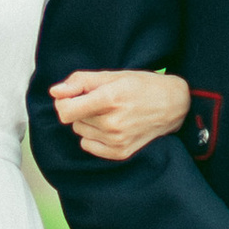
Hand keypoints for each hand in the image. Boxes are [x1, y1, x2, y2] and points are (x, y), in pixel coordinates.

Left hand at [49, 67, 192, 159]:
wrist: (173, 105)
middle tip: (101, 102)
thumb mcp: (111, 75)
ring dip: (88, 123)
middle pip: (73, 121)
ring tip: (109, 113)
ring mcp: (117, 141)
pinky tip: (110, 127)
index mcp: (109, 99)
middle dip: (81, 110)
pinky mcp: (121, 153)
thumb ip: (79, 81)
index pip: (65, 111)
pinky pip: (89, 146)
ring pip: (80, 132)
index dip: (64, 103)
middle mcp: (112, 123)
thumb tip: (55, 92)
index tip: (72, 97)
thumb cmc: (141, 86)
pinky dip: (94, 137)